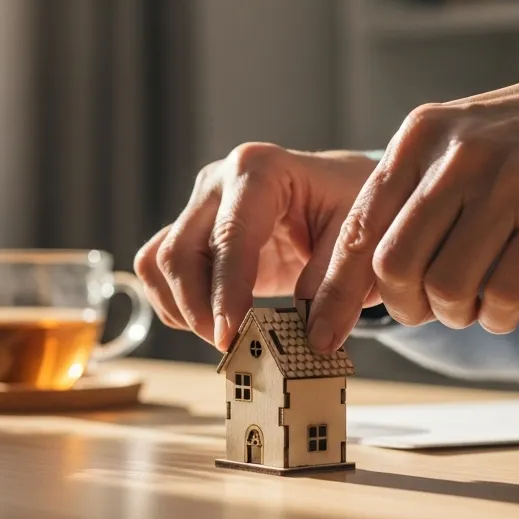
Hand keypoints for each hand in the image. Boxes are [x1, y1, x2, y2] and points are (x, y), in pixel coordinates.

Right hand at [134, 144, 378, 350]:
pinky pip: (158, 272)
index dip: (224, 292)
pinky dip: (177, 305)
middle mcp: (217, 183)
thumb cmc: (354, 206)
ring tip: (228, 336)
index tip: (231, 337)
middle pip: (177, 252)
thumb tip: (315, 340)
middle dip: (198, 310)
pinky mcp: (190, 232)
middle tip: (234, 348)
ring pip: (158, 264)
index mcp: (259, 170)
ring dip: (182, 310)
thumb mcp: (360, 239)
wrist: (343, 191)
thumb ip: (339, 285)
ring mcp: (198, 207)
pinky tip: (215, 321)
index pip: (229, 237)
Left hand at [305, 50, 518, 351]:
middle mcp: (459, 154)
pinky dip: (497, 318)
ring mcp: (510, 182)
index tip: (320, 333)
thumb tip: (352, 273)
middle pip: (395, 267)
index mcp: (422, 135)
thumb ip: (412, 192)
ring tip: (474, 304)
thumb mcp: (463, 138)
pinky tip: (505, 309)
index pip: (358, 227)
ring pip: (448, 288)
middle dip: (406, 307)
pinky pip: (505, 296)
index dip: (334, 291)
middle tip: (428, 311)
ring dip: (457, 315)